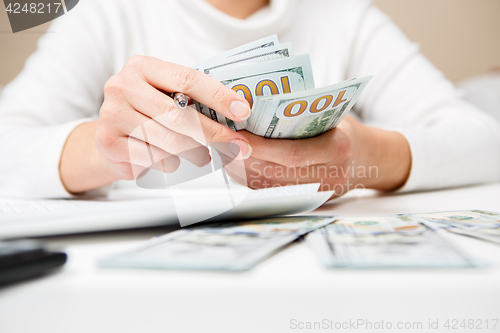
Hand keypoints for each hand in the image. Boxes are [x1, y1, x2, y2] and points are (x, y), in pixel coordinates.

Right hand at [60, 56, 252, 192]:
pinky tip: (175, 162)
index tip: (243, 111)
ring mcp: (112, 113)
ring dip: (196, 153)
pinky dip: (171, 164)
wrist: (110, 136)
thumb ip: (192, 99)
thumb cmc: (146, 113)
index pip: (188, 79)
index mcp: (142, 66)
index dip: (219, 96)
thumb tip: (237, 113)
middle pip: (179, 114)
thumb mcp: (165, 96)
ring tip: (206, 158)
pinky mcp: (108, 141)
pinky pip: (152, 158)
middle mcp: (123, 85)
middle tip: (237, 146)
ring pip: (168, 140)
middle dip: (213, 133)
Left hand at [223, 116, 410, 197]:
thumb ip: (301, 112)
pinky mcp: (307, 200)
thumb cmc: (345, 129)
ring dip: (240, 169)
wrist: (370, 159)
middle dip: (241, 157)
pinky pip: (272, 192)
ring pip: (269, 186)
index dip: (260, 147)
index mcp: (337, 149)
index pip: (291, 153)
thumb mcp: (331, 113)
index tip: (233, 134)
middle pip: (275, 173)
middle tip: (216, 141)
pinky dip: (249, 178)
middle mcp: (328, 176)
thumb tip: (256, 104)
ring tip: (219, 150)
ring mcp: (318, 192)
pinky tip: (234, 163)